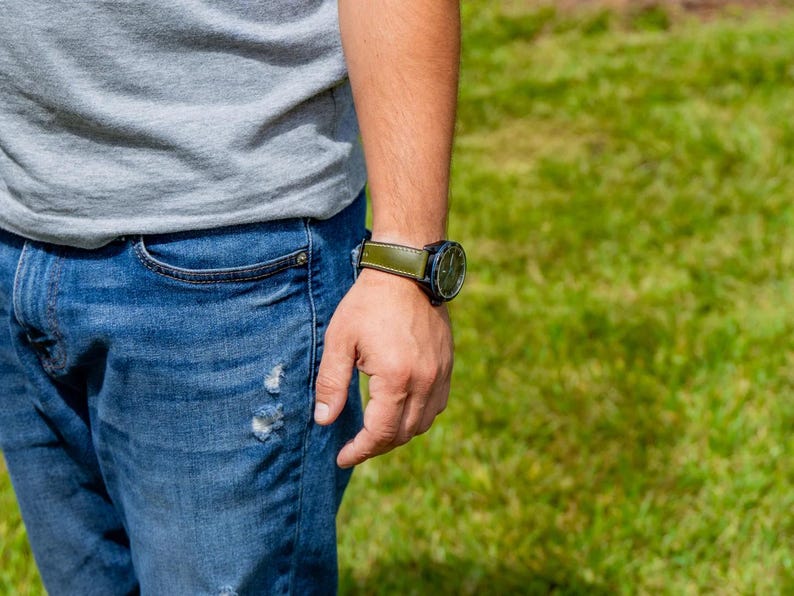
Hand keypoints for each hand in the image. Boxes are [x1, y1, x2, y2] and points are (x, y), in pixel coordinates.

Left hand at [314, 268, 453, 467]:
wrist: (406, 271)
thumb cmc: (368, 303)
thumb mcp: (339, 340)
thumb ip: (331, 384)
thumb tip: (324, 420)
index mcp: (396, 378)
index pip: (380, 433)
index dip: (360, 451)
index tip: (342, 457)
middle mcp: (424, 381)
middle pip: (404, 434)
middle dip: (377, 445)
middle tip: (355, 446)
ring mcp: (440, 374)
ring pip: (424, 423)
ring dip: (399, 434)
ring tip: (376, 431)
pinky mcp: (447, 365)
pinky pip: (437, 405)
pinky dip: (419, 416)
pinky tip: (400, 410)